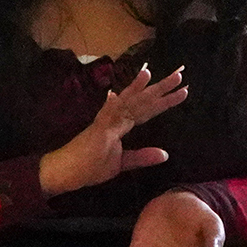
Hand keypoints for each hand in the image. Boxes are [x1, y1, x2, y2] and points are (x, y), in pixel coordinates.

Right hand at [37, 67, 189, 195]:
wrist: (63, 173)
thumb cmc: (88, 167)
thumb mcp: (121, 163)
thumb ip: (142, 157)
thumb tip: (165, 154)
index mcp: (120, 125)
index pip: (146, 110)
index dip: (164, 101)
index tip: (182, 90)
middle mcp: (114, 119)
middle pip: (141, 101)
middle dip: (160, 88)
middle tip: (180, 74)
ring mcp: (105, 123)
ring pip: (127, 103)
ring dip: (141, 89)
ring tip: (154, 73)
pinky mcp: (97, 130)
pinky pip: (109, 114)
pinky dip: (117, 102)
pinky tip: (122, 92)